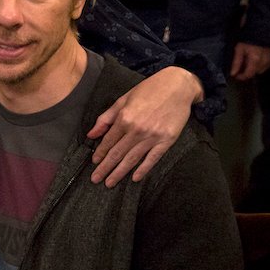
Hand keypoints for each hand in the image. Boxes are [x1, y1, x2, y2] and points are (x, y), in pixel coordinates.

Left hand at [86, 66, 197, 186]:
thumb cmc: (149, 90)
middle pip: (117, 153)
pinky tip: (135, 178)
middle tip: (96, 180)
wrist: (178, 86)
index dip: (100, 153)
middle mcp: (137, 129)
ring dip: (119, 172)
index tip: (94, 163)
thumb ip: (106, 118)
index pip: (108, 141)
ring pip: (132, 159)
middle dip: (105, 168)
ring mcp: (152, 136)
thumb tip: (91, 135)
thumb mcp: (123, 100)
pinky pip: (153, 158)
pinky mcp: (167, 140)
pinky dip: (143, 169)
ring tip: (109, 183)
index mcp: (124, 118)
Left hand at [228, 42, 269, 81]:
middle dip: (247, 71)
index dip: (241, 77)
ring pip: (260, 70)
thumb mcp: (239, 49)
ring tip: (249, 59)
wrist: (260, 31)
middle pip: (254, 73)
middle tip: (242, 64)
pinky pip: (265, 66)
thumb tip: (233, 73)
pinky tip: (256, 58)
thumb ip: (236, 62)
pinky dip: (260, 64)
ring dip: (254, 68)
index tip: (236, 75)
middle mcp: (264, 61)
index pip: (249, 74)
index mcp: (255, 60)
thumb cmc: (248, 39)